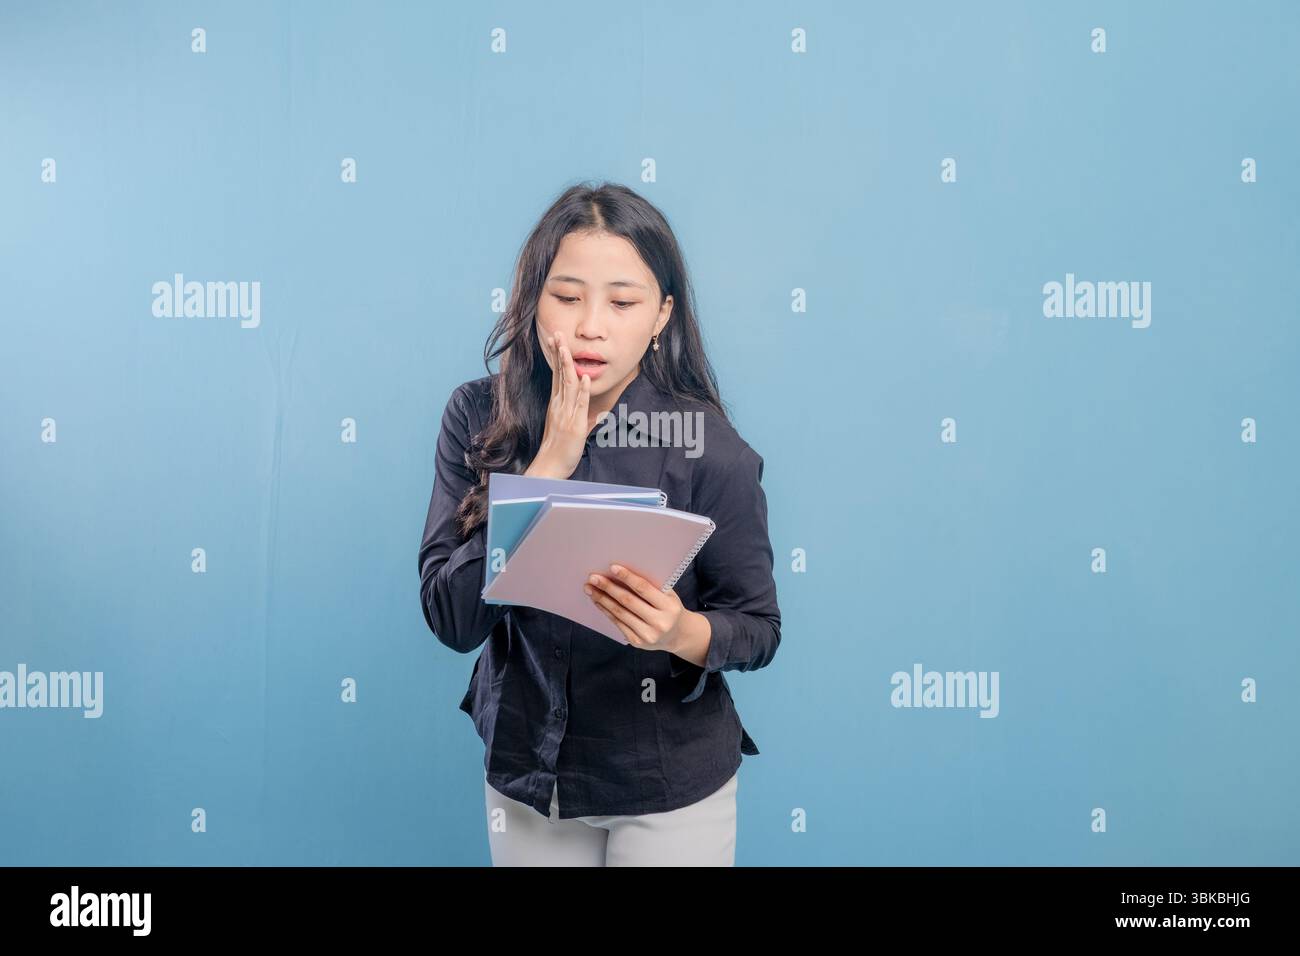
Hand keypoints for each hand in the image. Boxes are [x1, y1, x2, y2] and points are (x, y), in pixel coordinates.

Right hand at [525, 329, 591, 480]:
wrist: (549, 468)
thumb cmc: (558, 451)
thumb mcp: (572, 430)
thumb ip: (584, 420)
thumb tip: (599, 414)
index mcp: (557, 405)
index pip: (557, 376)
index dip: (557, 357)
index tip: (556, 340)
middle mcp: (559, 406)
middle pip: (560, 375)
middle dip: (559, 353)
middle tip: (557, 333)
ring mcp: (566, 415)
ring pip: (568, 385)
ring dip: (568, 365)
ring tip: (567, 347)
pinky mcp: (574, 426)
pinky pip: (579, 405)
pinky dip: (583, 390)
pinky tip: (585, 376)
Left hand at [583, 564, 709, 660]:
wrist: (676, 635)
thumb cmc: (669, 608)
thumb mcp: (668, 595)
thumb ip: (651, 585)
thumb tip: (622, 572)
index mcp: (669, 607)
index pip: (644, 589)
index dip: (627, 577)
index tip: (612, 567)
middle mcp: (659, 622)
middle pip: (628, 601)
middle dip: (608, 588)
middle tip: (593, 578)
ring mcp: (647, 634)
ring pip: (620, 613)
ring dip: (602, 599)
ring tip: (590, 588)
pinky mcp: (637, 642)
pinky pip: (618, 623)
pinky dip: (606, 611)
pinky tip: (598, 601)